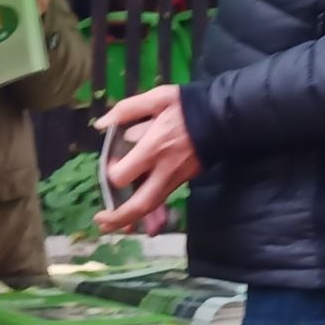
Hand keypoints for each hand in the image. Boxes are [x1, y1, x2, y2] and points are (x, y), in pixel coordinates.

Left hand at [94, 86, 199, 232]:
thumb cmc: (187, 106)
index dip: (112, 173)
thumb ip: (126, 110)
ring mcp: (175, 178)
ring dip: (132, 220)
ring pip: (152, 207)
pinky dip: (150, 213)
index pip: (123, 175)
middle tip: (101, 223)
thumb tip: (101, 124)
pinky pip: (163, 200)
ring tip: (114, 227)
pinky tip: (140, 222)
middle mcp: (164, 170)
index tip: (112, 162)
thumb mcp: (157, 98)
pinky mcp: (183, 180)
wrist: (224, 117)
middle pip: (140, 204)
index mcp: (153, 148)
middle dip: (119, 218)